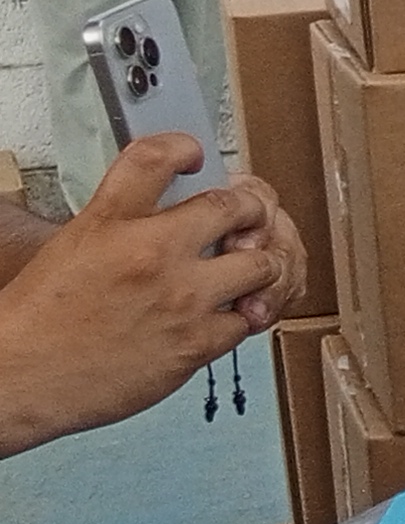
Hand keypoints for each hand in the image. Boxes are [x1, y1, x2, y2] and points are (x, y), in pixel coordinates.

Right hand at [0, 141, 298, 454]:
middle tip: (248, 218)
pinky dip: (243, 316)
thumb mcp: (73, 245)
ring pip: (261, 264)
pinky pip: (248, 320)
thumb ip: (123, 221)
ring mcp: (180, 298)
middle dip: (252, 209)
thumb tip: (166, 207)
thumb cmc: (40, 317)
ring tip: (245, 269)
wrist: (21, 375)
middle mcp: (150, 252)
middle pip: (235, 205)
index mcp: (110, 221)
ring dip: (259, 265)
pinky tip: (230, 313)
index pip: (156, 157)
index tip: (195, 157)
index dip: (183, 148)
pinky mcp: (195, 343)